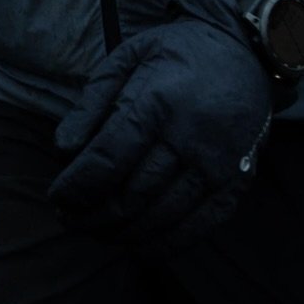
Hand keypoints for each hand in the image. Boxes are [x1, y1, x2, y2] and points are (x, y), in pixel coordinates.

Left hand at [46, 0, 274, 247]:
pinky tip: (138, 247)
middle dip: (92, 215)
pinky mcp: (235, 185)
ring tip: (96, 232)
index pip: (108, 159)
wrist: (246, 58)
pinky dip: (163, 245)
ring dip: (121, 234)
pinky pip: (196, 229)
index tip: (56, 197)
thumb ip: (92, 101)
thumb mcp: (129, 56)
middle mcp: (189, 138)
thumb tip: (63, 150)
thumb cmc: (177, 56)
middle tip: (69, 219)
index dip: (77, 186)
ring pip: (160, 217)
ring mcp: (216, 166)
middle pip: (131, 195)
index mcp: (158, 102)